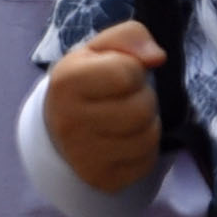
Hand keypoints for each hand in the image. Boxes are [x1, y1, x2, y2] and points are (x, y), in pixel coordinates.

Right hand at [45, 20, 169, 193]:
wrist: (59, 129)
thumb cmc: (87, 83)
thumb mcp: (100, 50)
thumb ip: (130, 37)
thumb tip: (157, 57)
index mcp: (66, 82)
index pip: (126, 72)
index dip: (133, 70)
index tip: (118, 73)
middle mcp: (69, 121)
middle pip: (141, 108)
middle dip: (142, 99)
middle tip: (124, 99)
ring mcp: (84, 155)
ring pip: (147, 137)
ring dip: (146, 125)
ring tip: (126, 120)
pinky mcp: (102, 179)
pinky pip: (145, 162)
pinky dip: (143, 151)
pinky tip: (125, 143)